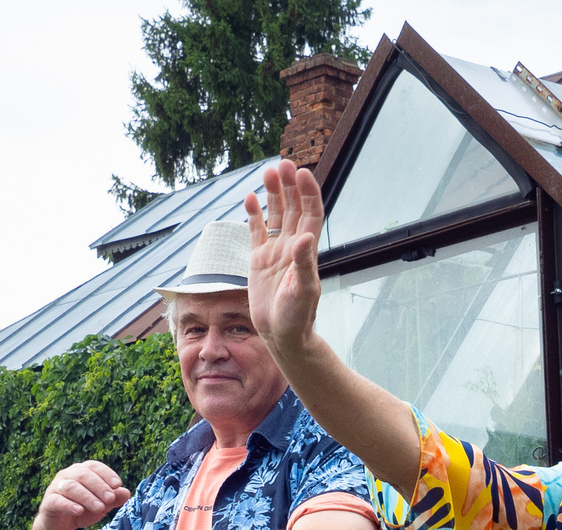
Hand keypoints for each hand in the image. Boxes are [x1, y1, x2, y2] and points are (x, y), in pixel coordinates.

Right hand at [39, 460, 129, 529]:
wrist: (61, 526)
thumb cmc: (83, 510)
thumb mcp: (102, 505)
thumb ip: (114, 499)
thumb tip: (126, 492)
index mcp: (81, 471)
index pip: (94, 466)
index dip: (106, 473)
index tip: (117, 484)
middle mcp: (67, 475)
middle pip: (84, 475)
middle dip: (99, 486)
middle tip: (110, 499)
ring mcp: (56, 487)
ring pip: (71, 487)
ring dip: (87, 497)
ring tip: (100, 508)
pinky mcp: (48, 502)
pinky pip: (57, 501)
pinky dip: (69, 505)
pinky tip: (79, 511)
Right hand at [244, 160, 325, 359]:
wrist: (282, 335)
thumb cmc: (297, 316)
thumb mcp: (302, 291)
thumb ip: (304, 264)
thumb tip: (305, 238)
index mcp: (307, 250)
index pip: (311, 213)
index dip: (308, 192)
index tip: (301, 172)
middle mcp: (292, 246)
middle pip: (293, 208)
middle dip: (289, 185)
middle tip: (282, 163)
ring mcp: (275, 251)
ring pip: (275, 215)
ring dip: (273, 194)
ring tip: (268, 172)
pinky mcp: (259, 260)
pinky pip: (256, 231)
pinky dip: (254, 215)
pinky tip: (250, 198)